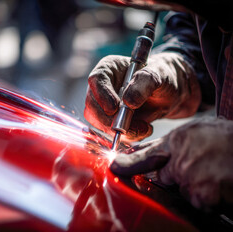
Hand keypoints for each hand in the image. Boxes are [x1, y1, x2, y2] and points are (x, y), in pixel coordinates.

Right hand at [84, 52, 200, 140]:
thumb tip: (128, 101)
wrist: (167, 94)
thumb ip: (144, 83)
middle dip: (108, 120)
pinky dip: (127, 136)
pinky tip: (142, 130)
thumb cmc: (161, 76)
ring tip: (144, 127)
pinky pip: (110, 133)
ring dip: (119, 130)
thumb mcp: (158, 75)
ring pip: (98, 122)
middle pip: (92, 105)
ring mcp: (102, 106)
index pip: (96, 80)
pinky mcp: (109, 121)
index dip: (101, 95)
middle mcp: (101, 87)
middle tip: (130, 127)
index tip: (114, 109)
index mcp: (109, 69)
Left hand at [110, 117, 232, 209]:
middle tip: (201, 166)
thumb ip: (175, 142)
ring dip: (195, 186)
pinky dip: (207, 198)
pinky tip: (221, 183)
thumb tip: (150, 150)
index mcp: (179, 141)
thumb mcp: (200, 131)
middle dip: (176, 175)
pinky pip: (198, 202)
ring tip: (215, 172)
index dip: (129, 163)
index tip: (116, 167)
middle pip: (164, 177)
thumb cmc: (229, 140)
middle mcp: (180, 161)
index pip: (147, 156)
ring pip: (182, 190)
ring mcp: (190, 180)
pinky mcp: (202, 198)